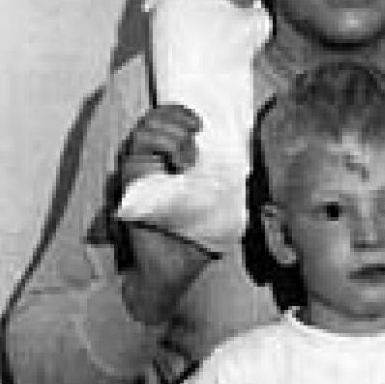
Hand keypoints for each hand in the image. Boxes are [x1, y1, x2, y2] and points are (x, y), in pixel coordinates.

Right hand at [118, 104, 209, 323]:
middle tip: (195, 132)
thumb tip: (254, 162)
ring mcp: (139, 176)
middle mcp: (151, 164)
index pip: (167, 121)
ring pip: (140, 136)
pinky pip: (132, 162)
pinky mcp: (130, 192)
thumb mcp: (223, 204)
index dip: (180, 113)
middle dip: (174, 118)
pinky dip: (153, 156)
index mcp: (171, 161)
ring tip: (188, 157)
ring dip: (166, 135)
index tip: (200, 123)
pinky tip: (175, 166)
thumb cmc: (196, 238)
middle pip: (151, 121)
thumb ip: (231, 182)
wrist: (175, 270)